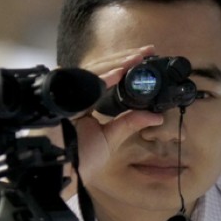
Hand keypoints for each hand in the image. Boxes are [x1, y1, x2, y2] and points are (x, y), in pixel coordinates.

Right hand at [74, 45, 163, 183]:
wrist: (65, 169)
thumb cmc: (84, 156)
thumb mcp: (112, 137)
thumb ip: (131, 123)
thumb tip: (158, 117)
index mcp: (89, 99)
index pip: (106, 74)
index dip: (124, 64)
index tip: (145, 56)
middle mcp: (78, 92)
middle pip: (100, 67)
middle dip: (124, 58)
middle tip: (147, 51)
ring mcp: (69, 92)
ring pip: (93, 69)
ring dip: (115, 63)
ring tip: (136, 59)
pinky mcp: (63, 97)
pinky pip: (84, 84)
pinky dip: (101, 79)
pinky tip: (118, 74)